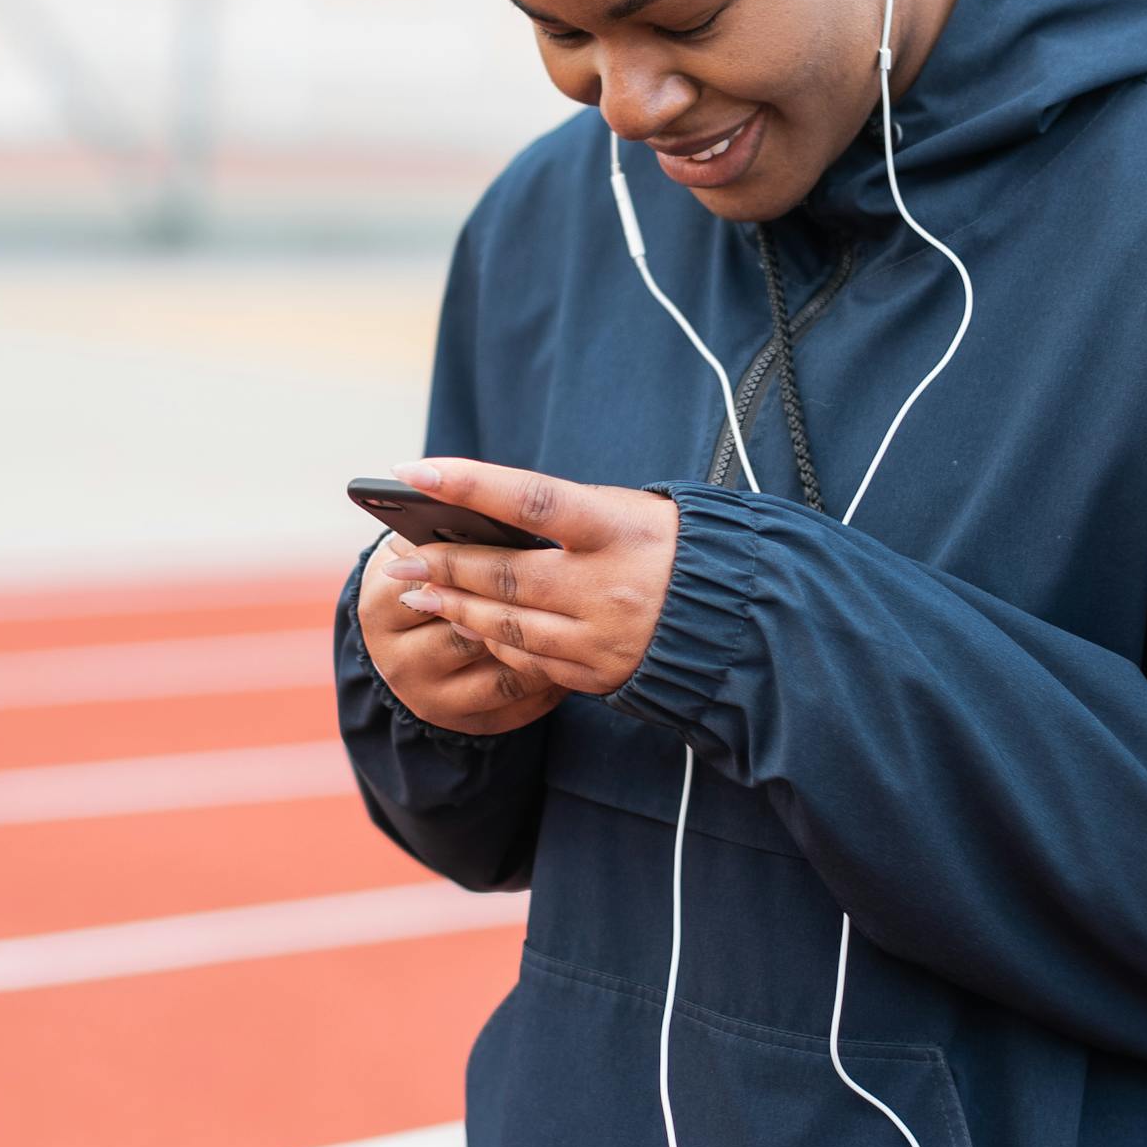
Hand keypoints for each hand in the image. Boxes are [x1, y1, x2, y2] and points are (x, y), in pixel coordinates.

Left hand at [363, 459, 679, 717]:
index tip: (413, 471)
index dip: (469, 483)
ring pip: (508, 626)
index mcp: (619, 529)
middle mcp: (610, 585)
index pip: (531, 498)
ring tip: (419, 594)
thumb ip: (568, 516)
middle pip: (506, 575)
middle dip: (444, 565)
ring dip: (456, 609)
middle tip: (401, 559)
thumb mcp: (634, 512)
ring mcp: (604, 637)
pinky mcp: (601, 675)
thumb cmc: (678, 549)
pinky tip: (471, 626)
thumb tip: (485, 518)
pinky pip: (532, 661)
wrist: (745, 621)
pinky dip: (496, 641)